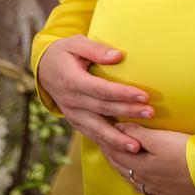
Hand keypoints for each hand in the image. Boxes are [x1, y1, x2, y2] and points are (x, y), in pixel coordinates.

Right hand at [37, 35, 154, 155]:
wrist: (43, 69)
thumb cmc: (64, 52)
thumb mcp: (76, 43)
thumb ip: (96, 49)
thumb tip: (118, 56)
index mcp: (72, 81)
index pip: (102, 90)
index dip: (123, 93)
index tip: (144, 96)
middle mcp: (72, 101)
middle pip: (104, 109)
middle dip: (128, 112)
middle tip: (151, 114)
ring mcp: (73, 114)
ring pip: (97, 129)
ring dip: (117, 139)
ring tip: (137, 147)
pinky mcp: (76, 122)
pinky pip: (92, 135)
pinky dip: (107, 144)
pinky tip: (122, 151)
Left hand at [102, 123, 194, 194]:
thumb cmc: (185, 152)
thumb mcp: (160, 138)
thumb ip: (137, 133)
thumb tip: (117, 127)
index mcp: (140, 167)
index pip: (117, 155)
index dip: (108, 144)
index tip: (102, 136)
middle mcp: (146, 183)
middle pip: (124, 170)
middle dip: (114, 158)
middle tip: (107, 148)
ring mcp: (159, 192)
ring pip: (136, 182)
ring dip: (127, 171)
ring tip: (122, 162)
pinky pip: (150, 192)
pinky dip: (142, 184)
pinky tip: (144, 182)